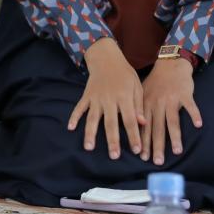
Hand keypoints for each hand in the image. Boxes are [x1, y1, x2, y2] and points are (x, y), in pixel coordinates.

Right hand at [69, 38, 146, 158]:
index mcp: (124, 97)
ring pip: (93, 118)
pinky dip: (74, 117)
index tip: (137, 150)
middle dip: (112, 140)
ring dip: (90, 133)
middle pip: (111, 123)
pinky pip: (79, 107)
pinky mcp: (86, 96)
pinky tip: (70, 128)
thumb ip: (139, 105)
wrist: (106, 58)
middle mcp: (109, 100)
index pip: (130, 120)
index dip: (133, 136)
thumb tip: (143, 123)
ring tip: (89, 147)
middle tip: (114, 156)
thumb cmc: (125, 74)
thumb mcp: (137, 86)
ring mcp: (96, 98)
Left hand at [141, 57, 201, 164]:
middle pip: (157, 128)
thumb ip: (140, 110)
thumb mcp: (142, 93)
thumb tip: (134, 129)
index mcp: (146, 105)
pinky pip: (190, 106)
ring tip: (177, 151)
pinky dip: (194, 114)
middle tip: (157, 162)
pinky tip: (198, 125)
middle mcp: (157, 103)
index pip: (144, 127)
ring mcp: (171, 99)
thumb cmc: (156, 82)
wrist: (170, 64)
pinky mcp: (185, 94)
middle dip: (157, 146)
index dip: (144, 142)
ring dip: (175, 137)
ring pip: (173, 121)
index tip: (143, 157)